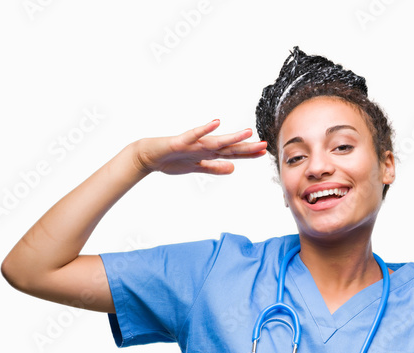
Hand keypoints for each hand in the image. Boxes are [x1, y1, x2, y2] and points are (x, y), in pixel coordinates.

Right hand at [133, 119, 266, 175]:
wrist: (148, 156)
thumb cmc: (171, 160)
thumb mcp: (197, 167)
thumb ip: (214, 167)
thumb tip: (233, 168)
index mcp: (208, 153)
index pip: (232, 153)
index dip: (248, 153)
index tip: (264, 152)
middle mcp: (203, 146)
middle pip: (229, 147)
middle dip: (246, 147)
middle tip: (264, 143)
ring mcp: (193, 143)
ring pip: (215, 141)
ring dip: (231, 137)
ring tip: (247, 132)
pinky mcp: (180, 142)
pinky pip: (194, 135)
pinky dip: (204, 130)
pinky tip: (216, 123)